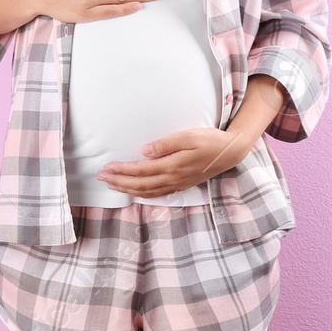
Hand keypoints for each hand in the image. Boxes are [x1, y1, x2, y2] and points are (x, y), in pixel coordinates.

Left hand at [97, 128, 251, 198]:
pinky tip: (136, 191)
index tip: (106, 168)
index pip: (140, 170)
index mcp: (172, 166)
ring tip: (113, 184)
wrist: (230, 152)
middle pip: (140, 184)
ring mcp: (178, 183)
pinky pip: (158, 193)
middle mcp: (173, 178)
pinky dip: (143, 194)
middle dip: (119, 181)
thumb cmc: (210, 140)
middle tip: (101, 177)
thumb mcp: (189, 136)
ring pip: (147, 191)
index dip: (121, 170)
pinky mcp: (182, 184)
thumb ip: (166, 144)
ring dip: (128, 189)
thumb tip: (144, 150)